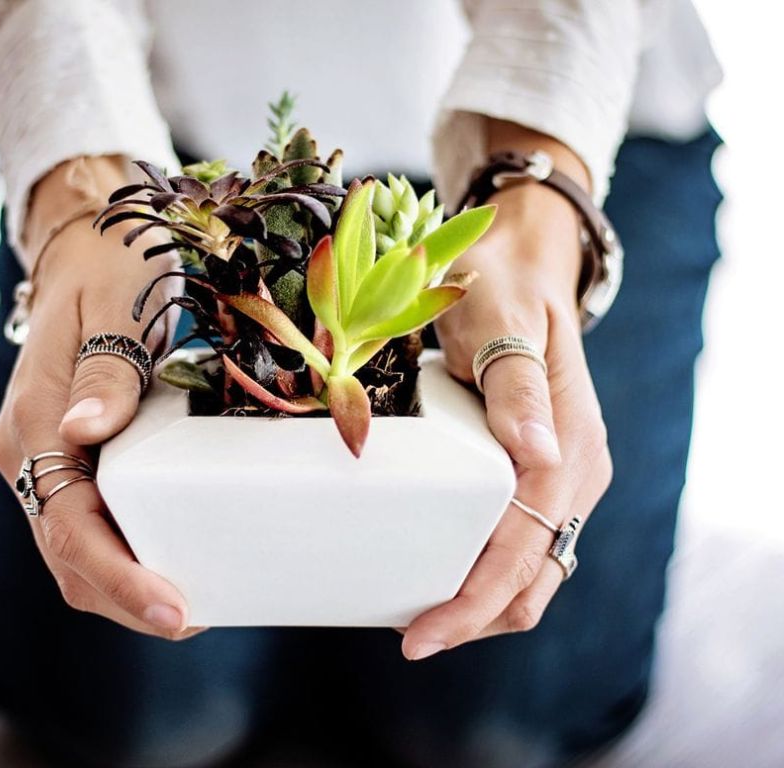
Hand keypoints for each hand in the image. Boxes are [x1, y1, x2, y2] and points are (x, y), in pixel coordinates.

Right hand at [0, 161, 200, 639]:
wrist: (86, 247)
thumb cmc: (107, 269)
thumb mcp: (113, 307)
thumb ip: (103, 373)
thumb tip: (84, 432)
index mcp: (33, 425)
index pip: (70, 528)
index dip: (122, 579)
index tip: (176, 612)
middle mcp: (30, 454)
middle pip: (70, 558)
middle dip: (127, 601)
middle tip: (197, 619)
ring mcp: (48, 460)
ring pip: (76, 552)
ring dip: (127, 588)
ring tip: (194, 605)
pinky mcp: (72, 459)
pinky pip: (91, 525)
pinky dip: (128, 557)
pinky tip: (174, 558)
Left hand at [402, 176, 612, 659]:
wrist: (519, 267)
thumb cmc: (502, 289)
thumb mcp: (501, 322)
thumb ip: (516, 385)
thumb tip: (537, 456)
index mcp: (569, 448)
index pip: (523, 549)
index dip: (474, 601)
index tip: (422, 634)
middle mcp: (573, 472)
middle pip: (531, 579)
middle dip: (474, 618)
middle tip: (411, 638)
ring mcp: (559, 476)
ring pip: (528, 571)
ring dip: (479, 604)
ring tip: (418, 617)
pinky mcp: (537, 474)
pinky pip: (517, 543)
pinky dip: (482, 573)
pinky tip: (438, 572)